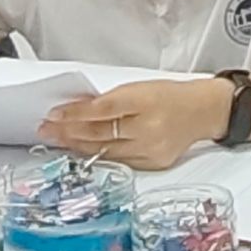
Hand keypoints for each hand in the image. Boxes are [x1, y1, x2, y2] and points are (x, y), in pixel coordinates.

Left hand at [39, 77, 231, 171]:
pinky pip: (119, 161)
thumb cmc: (171, 96)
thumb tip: (78, 109)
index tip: (54, 115)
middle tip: (47, 130)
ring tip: (58, 141)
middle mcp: (148, 127)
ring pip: (106, 151)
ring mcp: (151, 148)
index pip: (102, 110)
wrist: (203, 112)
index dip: (74, 114)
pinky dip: (99, 156)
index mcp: (145, 100)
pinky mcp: (153, 163)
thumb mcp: (140, 87)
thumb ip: (111, 100)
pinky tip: (83, 152)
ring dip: (78, 146)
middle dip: (68, 132)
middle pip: (100, 133)